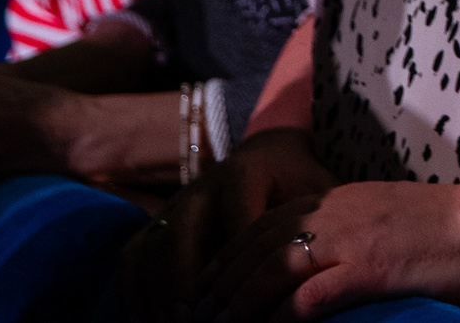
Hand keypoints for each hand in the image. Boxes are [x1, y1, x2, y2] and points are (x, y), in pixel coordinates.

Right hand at [120, 129, 337, 322]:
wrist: (272, 153)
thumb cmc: (300, 181)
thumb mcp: (316, 191)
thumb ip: (315, 222)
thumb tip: (326, 270)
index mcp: (244, 173)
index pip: (236, 219)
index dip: (237, 262)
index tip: (244, 298)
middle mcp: (202, 184)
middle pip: (181, 229)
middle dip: (184, 278)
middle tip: (193, 320)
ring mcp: (176, 202)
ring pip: (153, 244)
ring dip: (158, 289)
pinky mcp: (159, 220)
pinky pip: (134, 253)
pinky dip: (134, 288)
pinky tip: (146, 319)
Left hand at [195, 180, 459, 322]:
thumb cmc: (439, 226)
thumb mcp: (378, 214)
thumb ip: (339, 228)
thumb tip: (308, 258)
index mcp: (333, 197)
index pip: (261, 223)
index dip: (227, 258)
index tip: (204, 287)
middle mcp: (332, 212)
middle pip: (257, 247)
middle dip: (219, 284)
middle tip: (194, 316)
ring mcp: (348, 240)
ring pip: (271, 270)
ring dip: (236, 304)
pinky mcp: (367, 270)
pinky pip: (307, 297)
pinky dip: (279, 317)